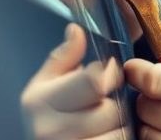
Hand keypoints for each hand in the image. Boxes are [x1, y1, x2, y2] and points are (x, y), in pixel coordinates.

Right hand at [20, 24, 128, 139]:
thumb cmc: (43, 118)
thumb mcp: (44, 84)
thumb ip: (63, 57)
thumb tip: (76, 30)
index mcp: (40, 101)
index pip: (93, 81)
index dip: (111, 73)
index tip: (112, 73)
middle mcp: (50, 130)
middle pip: (111, 110)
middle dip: (115, 104)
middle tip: (106, 104)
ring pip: (120, 133)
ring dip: (120, 127)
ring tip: (105, 125)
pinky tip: (105, 135)